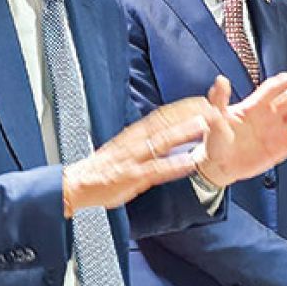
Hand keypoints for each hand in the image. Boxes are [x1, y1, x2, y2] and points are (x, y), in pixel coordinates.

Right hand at [63, 97, 211, 212]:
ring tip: (204, 125)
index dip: (182, 107)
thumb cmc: (100, 170)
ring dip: (183, 131)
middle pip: (164, 121)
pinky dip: (174, 165)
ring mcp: (134, 158)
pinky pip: (157, 169)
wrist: (77, 184)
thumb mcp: (121, 149)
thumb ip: (140, 141)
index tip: (201, 101)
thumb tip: (157, 135)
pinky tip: (190, 162)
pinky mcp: (133, 176)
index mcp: (132, 134)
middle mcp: (134, 141)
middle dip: (187, 113)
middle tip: (209, 106)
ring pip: (162, 140)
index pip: (161, 115)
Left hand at [191, 74, 286, 187]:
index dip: (283, 83)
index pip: (272, 89)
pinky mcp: (280, 149)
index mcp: (254, 107)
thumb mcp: (214, 118)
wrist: (218, 166)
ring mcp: (276, 132)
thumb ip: (219, 100)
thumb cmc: (215, 141)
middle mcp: (269, 117)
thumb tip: (220, 81)